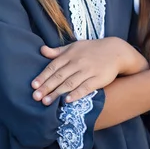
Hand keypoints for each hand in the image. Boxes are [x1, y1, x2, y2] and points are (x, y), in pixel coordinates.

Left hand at [31, 37, 147, 105]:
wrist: (115, 50)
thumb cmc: (91, 50)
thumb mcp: (74, 47)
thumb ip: (57, 51)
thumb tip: (41, 50)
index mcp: (70, 54)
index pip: (53, 66)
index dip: (43, 76)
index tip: (33, 86)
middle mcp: (77, 62)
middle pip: (59, 76)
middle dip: (47, 87)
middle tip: (36, 97)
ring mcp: (88, 70)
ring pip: (70, 83)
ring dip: (58, 93)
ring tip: (46, 102)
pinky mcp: (98, 79)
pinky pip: (86, 87)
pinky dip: (76, 94)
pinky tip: (68, 100)